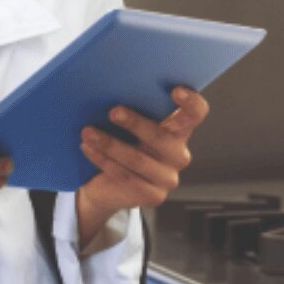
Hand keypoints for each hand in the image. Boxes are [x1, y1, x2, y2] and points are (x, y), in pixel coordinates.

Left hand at [75, 87, 209, 244]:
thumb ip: (133, 110)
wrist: (108, 186)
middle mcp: (179, 155)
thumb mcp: (130, 127)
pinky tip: (87, 148)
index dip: (191, 102)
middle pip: (161, 137)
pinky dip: (103, 160)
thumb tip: (113, 86)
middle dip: (136, 123)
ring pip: (137, 159)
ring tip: (87, 132)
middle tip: (113, 111)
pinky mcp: (153, 196)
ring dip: (109, 144)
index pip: (196, 114)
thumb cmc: (121, 144)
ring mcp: (168, 178)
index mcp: (179, 131)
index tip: (175, 90)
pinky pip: (125, 176)